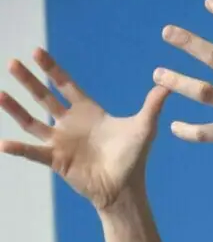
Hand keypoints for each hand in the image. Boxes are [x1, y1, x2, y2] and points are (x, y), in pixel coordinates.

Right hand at [0, 49, 168, 209]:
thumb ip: (152, 105)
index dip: (51, 68)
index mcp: (87, 112)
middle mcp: (70, 124)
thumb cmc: (133, 159)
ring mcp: (61, 142)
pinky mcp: (57, 161)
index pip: (64, 84)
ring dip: (15, 109)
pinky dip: (19, 149)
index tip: (36, 51)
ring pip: (32, 121)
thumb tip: (168, 85)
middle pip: (44, 97)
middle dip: (28, 81)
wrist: (125, 189)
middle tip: (12, 62)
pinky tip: (4, 143)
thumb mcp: (144, 128)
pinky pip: (34, 153)